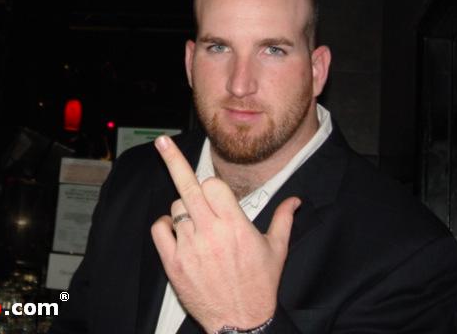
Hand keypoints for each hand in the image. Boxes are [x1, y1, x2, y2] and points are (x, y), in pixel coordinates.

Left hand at [150, 135, 300, 332]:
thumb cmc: (259, 286)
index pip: (213, 185)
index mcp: (235, 226)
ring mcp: (189, 247)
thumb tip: (296, 200)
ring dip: (183, 208)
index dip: (213, 186)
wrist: (241, 322)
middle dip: (173, 159)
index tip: (214, 191)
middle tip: (162, 141)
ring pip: (175, 207)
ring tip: (196, 224)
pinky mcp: (173, 263)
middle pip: (187, 186)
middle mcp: (211, 233)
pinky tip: (176, 231)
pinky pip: (160, 229)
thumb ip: (284, 219)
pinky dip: (165, 225)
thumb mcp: (277, 250)